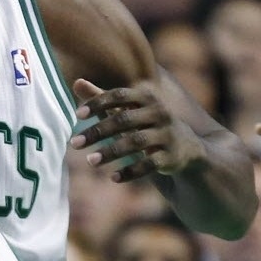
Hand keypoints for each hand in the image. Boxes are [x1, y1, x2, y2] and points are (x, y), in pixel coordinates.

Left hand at [69, 79, 204, 181]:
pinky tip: (113, 178)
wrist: (187, 148)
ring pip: (135, 142)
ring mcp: (167, 135)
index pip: (119, 95)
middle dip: (97, 132)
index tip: (77, 114)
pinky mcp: (172, 156)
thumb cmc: (146, 124)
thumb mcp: (127, 110)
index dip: (98, 103)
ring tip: (89, 161)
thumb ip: (102, 99)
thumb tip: (76, 82)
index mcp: (146, 98)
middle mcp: (159, 113)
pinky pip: (150, 165)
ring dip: (111, 152)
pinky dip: (131, 171)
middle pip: (123, 120)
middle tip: (73, 143)